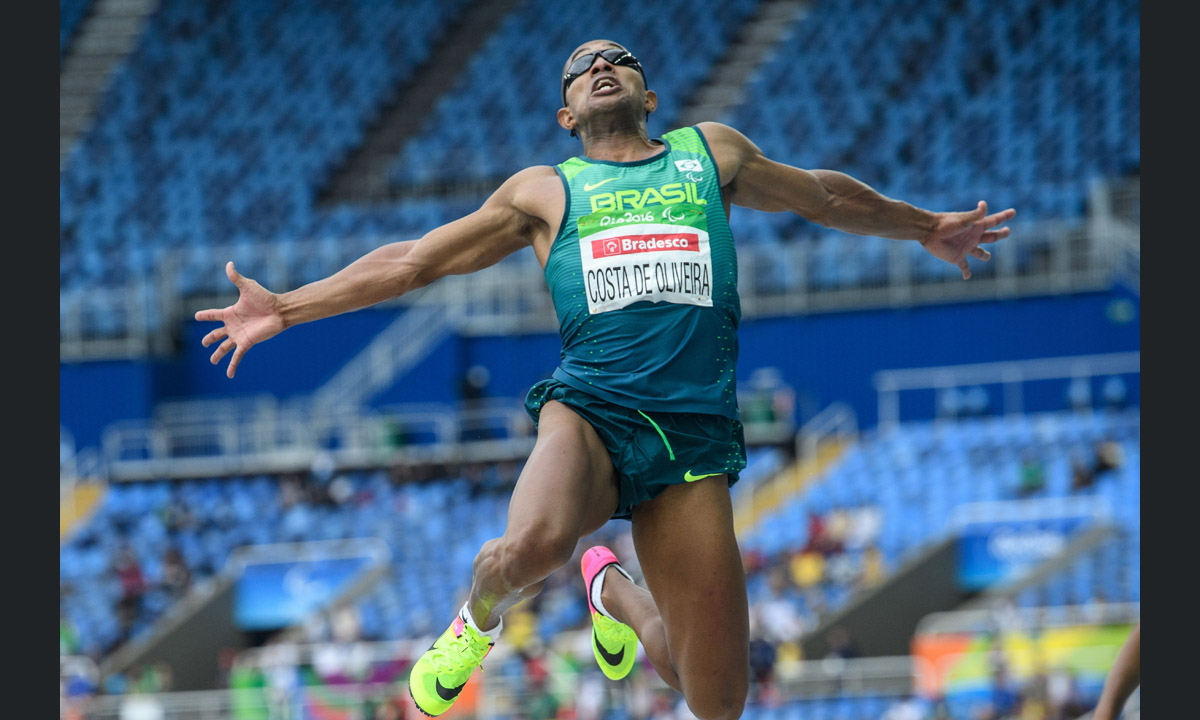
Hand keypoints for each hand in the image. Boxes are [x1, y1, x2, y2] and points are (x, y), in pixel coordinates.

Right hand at [193, 261, 285, 377]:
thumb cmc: (265, 298)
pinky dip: (232, 366)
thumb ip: (236, 277)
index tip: (197, 316)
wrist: (280, 310)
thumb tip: (229, 263)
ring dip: (218, 354)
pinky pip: (237, 356)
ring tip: (212, 361)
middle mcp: (234, 325)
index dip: (205, 315)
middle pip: (217, 334)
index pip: (213, 314)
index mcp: (231, 312)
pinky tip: (229, 375)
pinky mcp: (247, 343)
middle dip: (209, 339)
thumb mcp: (247, 286)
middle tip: (203, 343)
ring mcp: (240, 335)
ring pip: (225, 347)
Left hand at [921, 201, 1015, 278]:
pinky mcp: (957, 258)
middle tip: (1007, 232)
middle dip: (1000, 235)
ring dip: (984, 256)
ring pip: (980, 253)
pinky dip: (966, 272)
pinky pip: (964, 267)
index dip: (1004, 216)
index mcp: (977, 226)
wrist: (929, 231)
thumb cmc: (946, 223)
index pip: (994, 221)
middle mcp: (974, 237)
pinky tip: (966, 277)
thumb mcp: (963, 219)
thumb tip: (984, 204)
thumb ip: (975, 214)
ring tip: (987, 257)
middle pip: (991, 237)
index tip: (1013, 212)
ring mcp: (966, 247)